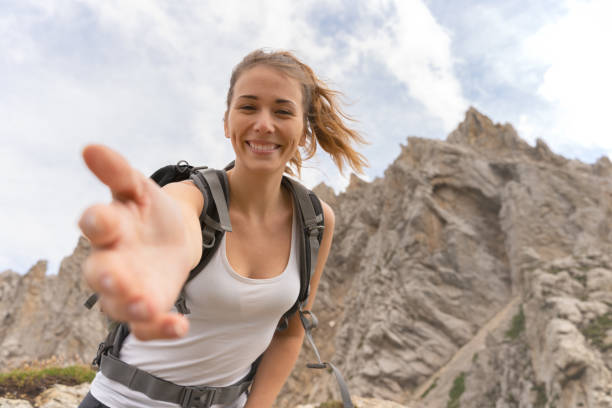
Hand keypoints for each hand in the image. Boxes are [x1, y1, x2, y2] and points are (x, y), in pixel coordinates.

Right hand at [79, 145, 190, 339]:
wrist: (175, 235)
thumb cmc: (151, 210)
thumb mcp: (141, 188)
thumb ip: (119, 172)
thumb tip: (90, 148)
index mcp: (109, 226)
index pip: (95, 223)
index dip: (96, 221)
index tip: (101, 220)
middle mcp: (111, 260)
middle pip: (100, 273)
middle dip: (107, 277)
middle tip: (116, 279)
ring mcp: (128, 287)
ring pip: (119, 304)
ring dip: (132, 307)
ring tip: (147, 306)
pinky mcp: (148, 306)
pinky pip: (147, 325)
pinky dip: (161, 328)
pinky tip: (180, 325)